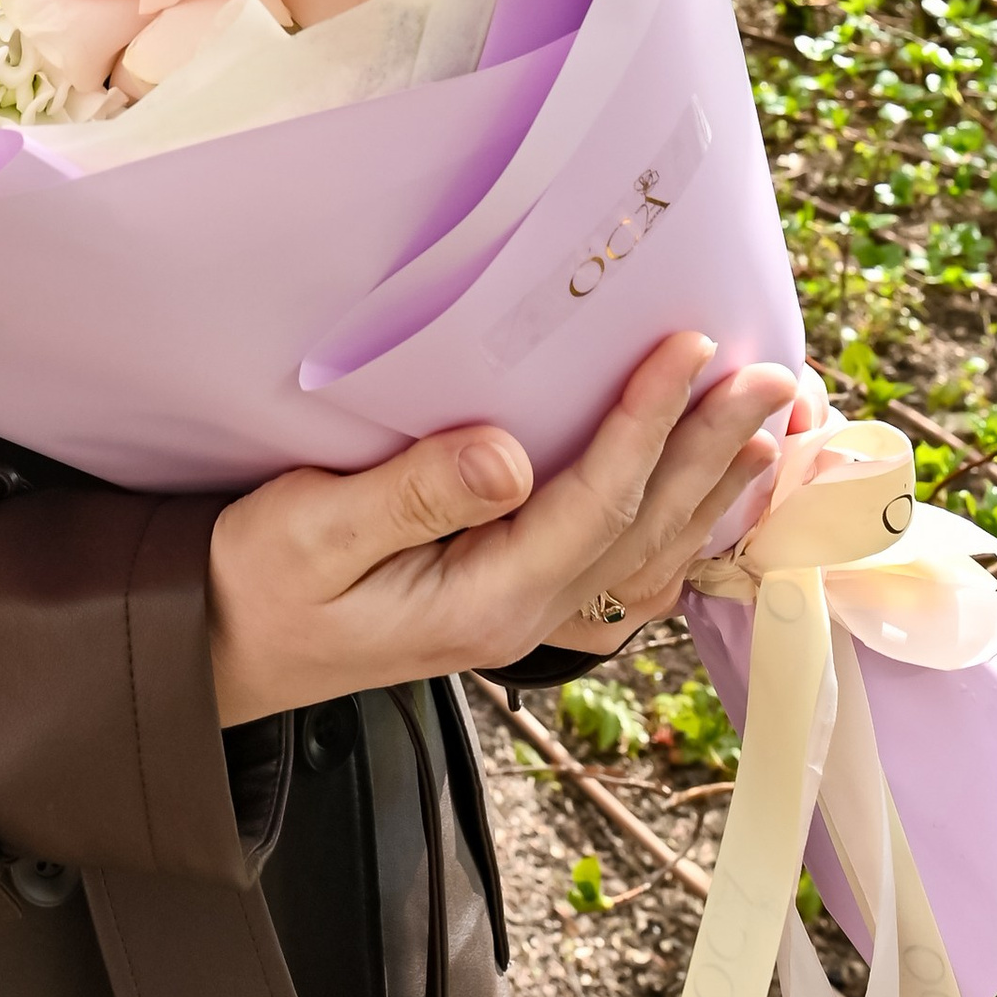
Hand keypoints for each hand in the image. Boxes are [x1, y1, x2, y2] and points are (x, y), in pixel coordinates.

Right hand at [206, 333, 794, 724]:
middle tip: (776, 375)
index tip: (688, 346)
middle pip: (646, 526)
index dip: (647, 421)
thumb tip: (508, 454)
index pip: (593, 501)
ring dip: (716, 491)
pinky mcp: (512, 606)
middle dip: (715, 447)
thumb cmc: (254, 583)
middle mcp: (524, 618)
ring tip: (773, 430)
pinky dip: (682, 535)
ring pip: (649, 556)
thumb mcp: (311, 530)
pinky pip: (623, 575)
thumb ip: (413, 493)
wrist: (220, 650)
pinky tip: (708, 504)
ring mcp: (525, 620)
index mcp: (483, 600)